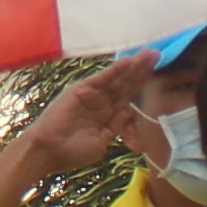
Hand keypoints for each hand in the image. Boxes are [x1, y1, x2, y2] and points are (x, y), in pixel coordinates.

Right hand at [21, 62, 148, 173]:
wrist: (48, 152)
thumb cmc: (72, 152)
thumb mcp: (102, 142)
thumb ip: (116, 127)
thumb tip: (130, 114)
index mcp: (107, 113)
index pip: (129, 94)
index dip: (142, 82)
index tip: (158, 70)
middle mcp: (101, 100)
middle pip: (126, 82)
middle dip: (142, 69)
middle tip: (158, 53)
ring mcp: (91, 94)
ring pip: (117, 78)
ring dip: (133, 66)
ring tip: (148, 54)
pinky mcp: (81, 90)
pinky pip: (101, 79)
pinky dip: (114, 70)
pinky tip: (128, 62)